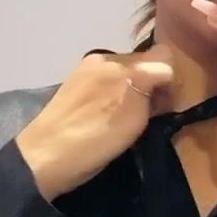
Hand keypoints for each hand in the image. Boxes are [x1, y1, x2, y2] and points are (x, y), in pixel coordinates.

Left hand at [15, 44, 175, 201]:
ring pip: (126, 75)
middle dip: (153, 85)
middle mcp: (103, 59)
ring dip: (135, 92)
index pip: (163, 57)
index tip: (170, 106)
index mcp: (119, 60)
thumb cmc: (94, 139)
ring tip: (130, 120)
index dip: (172, 80)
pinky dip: (116, 97)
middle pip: (143, 64)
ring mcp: (86, 72)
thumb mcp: (134, 115)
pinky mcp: (75, 87)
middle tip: (153, 115)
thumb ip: (153, 83)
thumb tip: (167, 71)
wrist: (44, 158)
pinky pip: (108, 84)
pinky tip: (110, 119)